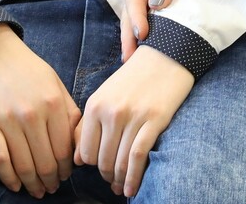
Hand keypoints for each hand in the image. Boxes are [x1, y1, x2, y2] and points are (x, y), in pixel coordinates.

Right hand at [0, 23, 81, 198]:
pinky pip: (0, 160)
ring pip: (25, 165)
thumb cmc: (25, 67)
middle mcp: (34, 114)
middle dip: (52, 180)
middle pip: (47, 161)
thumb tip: (78, 142)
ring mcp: (9, 120)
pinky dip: (9, 178)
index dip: (67, 168)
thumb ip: (68, 110)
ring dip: (33, 184)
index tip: (66, 176)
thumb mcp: (55, 82)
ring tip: (37, 191)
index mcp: (54, 103)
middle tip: (52, 188)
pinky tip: (16, 186)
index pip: (66, 148)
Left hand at [74, 45, 195, 196]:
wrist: (166, 56)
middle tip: (112, 182)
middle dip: (106, 176)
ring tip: (121, 188)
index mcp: (95, 105)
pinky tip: (131, 188)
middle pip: (102, 160)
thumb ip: (88, 125)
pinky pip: (138, 157)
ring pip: (119, 161)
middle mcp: (111, 112)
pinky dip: (133, 177)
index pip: (85, 151)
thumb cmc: (135, 77)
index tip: (99, 170)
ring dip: (119, 180)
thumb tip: (78, 159)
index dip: (92, 166)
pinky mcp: (154, 120)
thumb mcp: (106, 95)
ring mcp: (133, 116)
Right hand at [121, 0, 202, 60]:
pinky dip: (141, 36)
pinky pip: (144, 22)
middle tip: (131, 58)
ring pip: (133, 21)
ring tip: (133, 61)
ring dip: (133, 40)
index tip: (142, 34)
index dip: (137, 17)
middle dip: (129, 36)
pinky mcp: (150, 7)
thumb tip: (156, 3)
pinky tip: (141, 52)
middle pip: (129, 13)